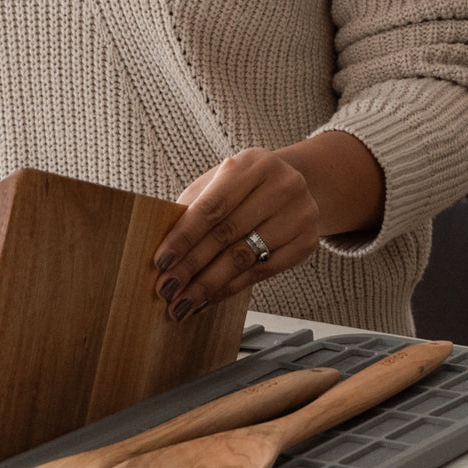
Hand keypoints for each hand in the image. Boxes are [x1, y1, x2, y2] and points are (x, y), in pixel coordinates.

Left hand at [152, 148, 320, 321]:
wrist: (300, 184)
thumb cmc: (246, 185)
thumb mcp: (219, 181)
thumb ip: (192, 206)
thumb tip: (164, 249)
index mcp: (252, 164)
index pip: (211, 206)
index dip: (184, 236)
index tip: (161, 262)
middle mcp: (282, 186)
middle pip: (226, 234)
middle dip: (191, 266)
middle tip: (167, 289)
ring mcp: (299, 214)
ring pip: (243, 258)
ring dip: (208, 285)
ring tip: (183, 303)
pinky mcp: (307, 242)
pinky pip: (262, 272)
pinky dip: (231, 288)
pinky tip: (209, 298)